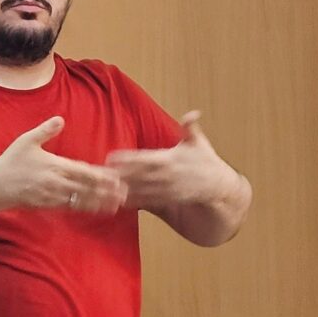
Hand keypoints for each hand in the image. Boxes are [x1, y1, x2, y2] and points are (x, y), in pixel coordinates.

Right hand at [0, 116, 128, 213]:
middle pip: (86, 188)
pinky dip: (83, 208)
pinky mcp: (46, 205)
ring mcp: (51, 196)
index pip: (82, 171)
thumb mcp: (27, 141)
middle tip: (124, 194)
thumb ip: (45, 130)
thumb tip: (61, 119)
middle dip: (105, 191)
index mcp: (54, 165)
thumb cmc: (11, 161)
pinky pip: (68, 208)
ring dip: (98, 203)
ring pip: (80, 200)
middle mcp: (56, 182)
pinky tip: (94, 209)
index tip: (116, 177)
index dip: (100, 176)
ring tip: (115, 205)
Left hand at [107, 112, 243, 214]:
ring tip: (105, 190)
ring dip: (123, 190)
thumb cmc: (206, 161)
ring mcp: (167, 189)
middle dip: (119, 175)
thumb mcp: (199, 143)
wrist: (218, 186)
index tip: (110, 158)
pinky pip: (149, 202)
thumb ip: (191, 128)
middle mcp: (166, 174)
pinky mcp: (169, 200)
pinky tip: (120, 203)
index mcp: (170, 158)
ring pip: (141, 190)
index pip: (144, 158)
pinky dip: (135, 202)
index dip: (126, 158)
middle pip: (138, 175)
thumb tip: (193, 114)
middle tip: (99, 175)